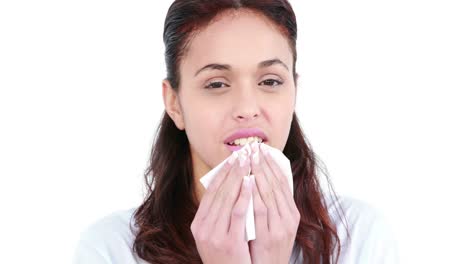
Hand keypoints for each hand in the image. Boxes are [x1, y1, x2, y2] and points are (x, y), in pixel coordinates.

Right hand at [191, 151, 252, 263]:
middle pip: (218, 192)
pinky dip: (243, 195)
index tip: (232, 159)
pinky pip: (237, 213)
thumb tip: (229, 188)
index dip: (222, 174)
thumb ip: (218, 215)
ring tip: (247, 161)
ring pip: (226, 199)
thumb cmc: (227, 258)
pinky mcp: (229, 242)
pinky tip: (250, 182)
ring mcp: (214, 236)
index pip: (210, 193)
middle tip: (242, 153)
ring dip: (238, 177)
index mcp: (198, 225)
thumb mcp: (216, 236)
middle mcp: (203, 229)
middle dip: (231, 170)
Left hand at [248, 143, 299, 263]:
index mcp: (292, 212)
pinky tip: (248, 181)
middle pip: (277, 184)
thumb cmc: (268, 248)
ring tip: (250, 157)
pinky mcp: (270, 236)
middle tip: (255, 147)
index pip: (283, 182)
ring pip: (270, 194)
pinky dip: (255, 194)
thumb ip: (269, 205)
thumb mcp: (274, 225)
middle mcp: (290, 218)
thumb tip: (258, 181)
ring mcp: (281, 227)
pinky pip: (261, 210)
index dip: (273, 164)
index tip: (263, 149)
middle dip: (265, 164)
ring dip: (260, 173)